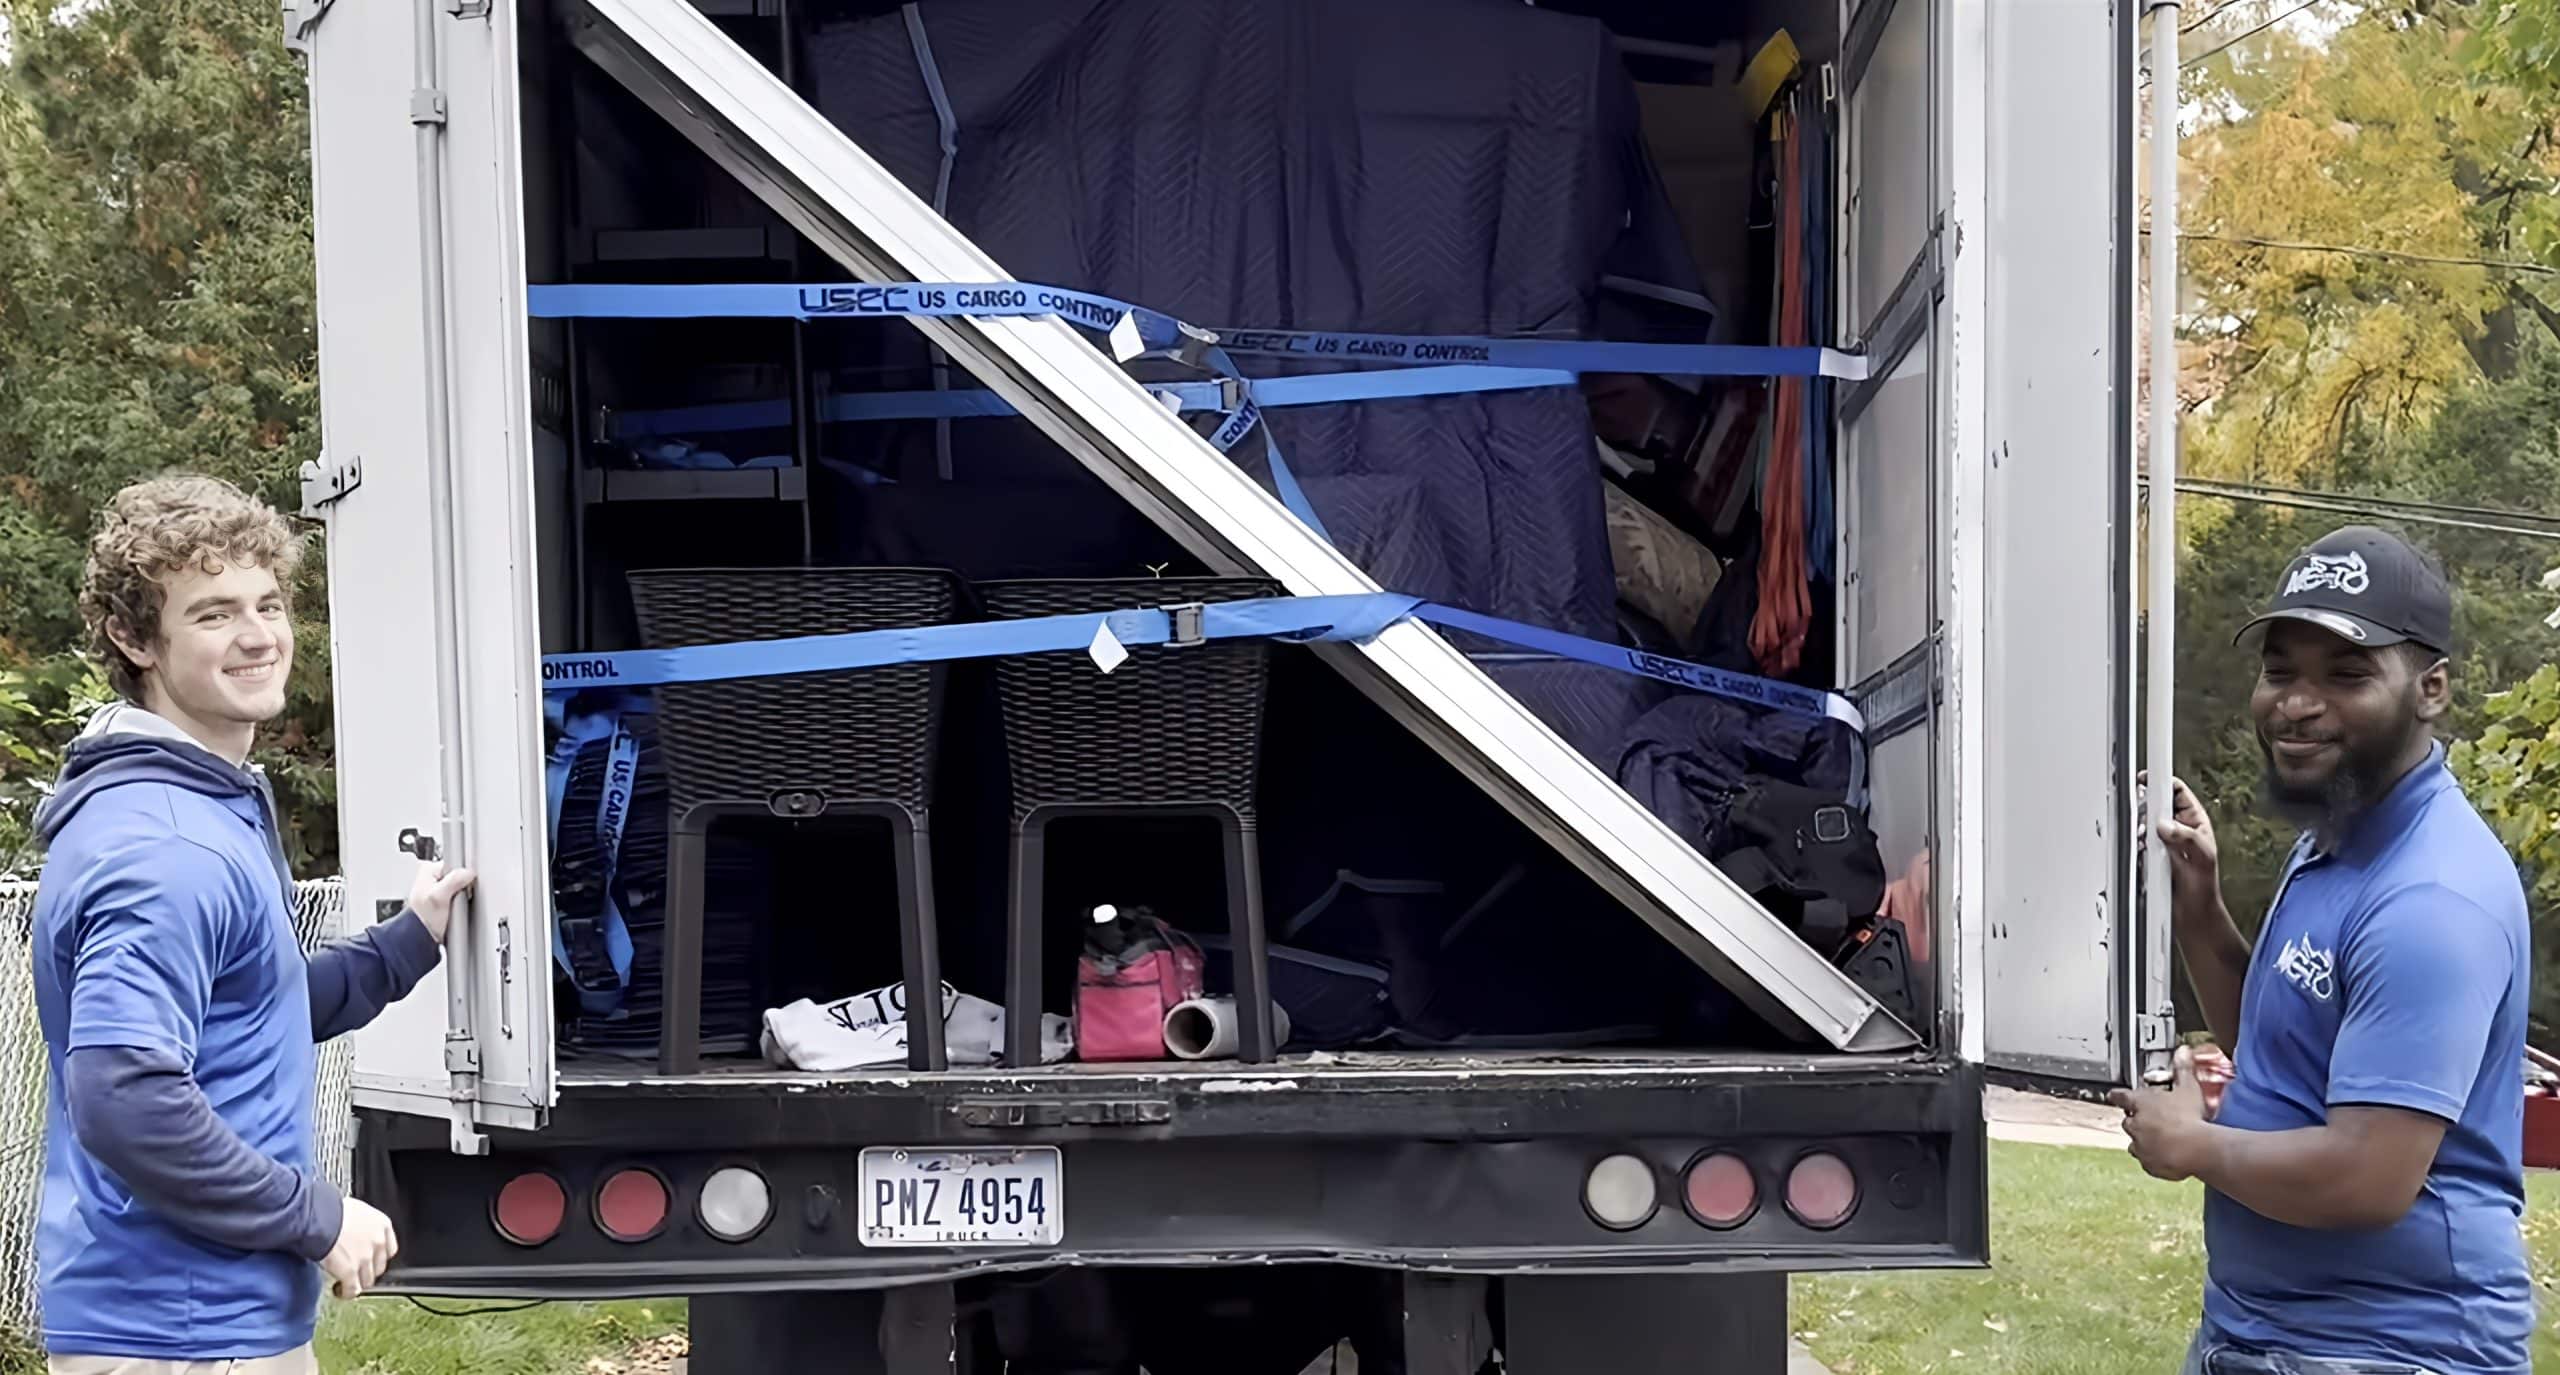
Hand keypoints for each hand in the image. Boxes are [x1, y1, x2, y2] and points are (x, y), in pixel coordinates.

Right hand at [322, 1196, 398, 1298]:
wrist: (318, 1217)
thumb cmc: (330, 1209)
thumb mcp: (355, 1210)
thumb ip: (361, 1223)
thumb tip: (355, 1231)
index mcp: (382, 1224)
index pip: (389, 1249)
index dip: (378, 1257)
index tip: (370, 1260)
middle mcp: (378, 1242)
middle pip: (379, 1267)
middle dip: (367, 1271)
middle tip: (354, 1271)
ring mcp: (365, 1258)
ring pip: (367, 1280)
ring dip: (356, 1283)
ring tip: (345, 1282)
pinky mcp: (350, 1272)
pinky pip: (353, 1290)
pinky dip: (347, 1293)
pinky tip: (339, 1291)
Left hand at [407, 859, 476, 943]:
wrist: (421, 938)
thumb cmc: (423, 919)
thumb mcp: (439, 897)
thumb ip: (454, 881)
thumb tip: (468, 873)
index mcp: (427, 870)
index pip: (456, 864)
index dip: (464, 876)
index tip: (464, 887)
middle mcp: (431, 876)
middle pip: (459, 875)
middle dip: (463, 887)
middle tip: (457, 899)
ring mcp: (437, 888)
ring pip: (461, 886)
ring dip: (461, 896)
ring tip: (454, 906)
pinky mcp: (443, 899)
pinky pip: (459, 895)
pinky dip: (460, 902)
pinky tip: (455, 909)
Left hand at [2110, 1044, 2214, 1181]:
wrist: (2197, 1149)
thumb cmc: (2191, 1117)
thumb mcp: (2188, 1088)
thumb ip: (2183, 1069)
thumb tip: (2182, 1051)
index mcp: (2141, 1103)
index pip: (2121, 1096)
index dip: (2117, 1096)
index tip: (2113, 1095)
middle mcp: (2135, 1124)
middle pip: (2129, 1121)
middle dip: (2138, 1120)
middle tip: (2155, 1120)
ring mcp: (2140, 1146)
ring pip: (2135, 1143)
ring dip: (2144, 1141)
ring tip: (2163, 1140)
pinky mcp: (2148, 1164)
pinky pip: (2147, 1162)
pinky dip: (2154, 1159)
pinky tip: (2168, 1156)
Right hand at [2138, 771, 2223, 924]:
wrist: (2192, 915)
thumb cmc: (2204, 888)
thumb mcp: (2202, 857)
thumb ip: (2185, 836)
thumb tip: (2164, 823)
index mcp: (2194, 822)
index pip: (2176, 790)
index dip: (2161, 781)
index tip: (2146, 779)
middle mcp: (2176, 829)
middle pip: (2153, 804)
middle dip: (2145, 808)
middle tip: (2142, 816)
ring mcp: (2161, 842)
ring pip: (2141, 823)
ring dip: (2138, 830)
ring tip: (2144, 840)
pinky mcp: (2148, 856)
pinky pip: (2133, 844)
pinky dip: (2133, 846)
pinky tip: (2141, 854)